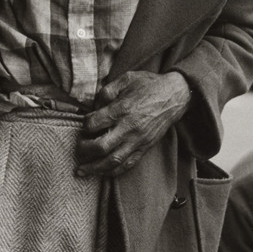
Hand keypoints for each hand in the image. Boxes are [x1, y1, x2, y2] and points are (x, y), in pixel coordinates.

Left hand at [75, 70, 190, 176]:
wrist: (174, 96)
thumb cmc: (149, 85)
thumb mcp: (127, 78)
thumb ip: (107, 90)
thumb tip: (94, 105)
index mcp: (122, 109)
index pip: (94, 123)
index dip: (85, 124)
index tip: (85, 123)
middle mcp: (129, 127)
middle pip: (101, 147)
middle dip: (85, 150)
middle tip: (78, 148)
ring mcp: (138, 140)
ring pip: (113, 161)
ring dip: (94, 168)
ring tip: (82, 171)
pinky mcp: (145, 148)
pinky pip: (127, 165)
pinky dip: (113, 172)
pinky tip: (102, 173)